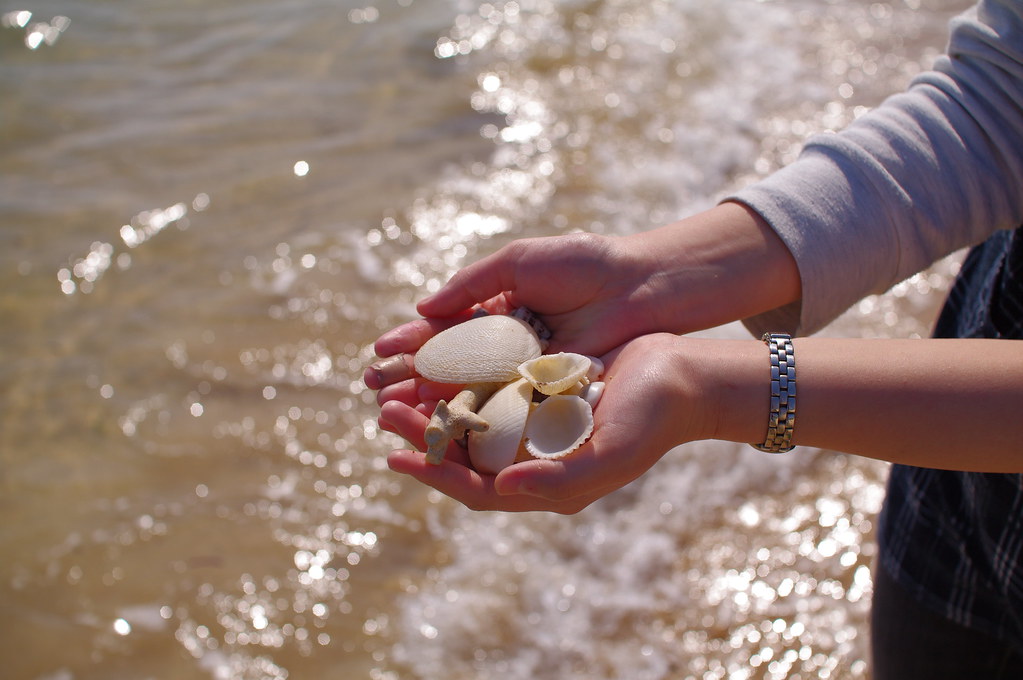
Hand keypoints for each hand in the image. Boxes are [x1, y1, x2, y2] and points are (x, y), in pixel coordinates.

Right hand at [363, 231, 664, 394]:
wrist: (640, 285)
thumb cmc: (582, 264)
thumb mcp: (518, 263)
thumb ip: (470, 284)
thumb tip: (421, 307)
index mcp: (497, 309)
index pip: (444, 330)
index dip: (411, 342)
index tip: (379, 353)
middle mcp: (507, 345)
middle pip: (449, 365)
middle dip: (410, 377)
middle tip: (373, 390)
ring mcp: (525, 371)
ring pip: (469, 391)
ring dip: (431, 401)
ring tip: (393, 410)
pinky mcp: (547, 392)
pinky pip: (503, 405)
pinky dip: (472, 414)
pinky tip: (440, 421)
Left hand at [381, 334, 704, 512]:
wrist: (683, 376)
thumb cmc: (652, 419)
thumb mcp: (611, 454)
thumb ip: (558, 480)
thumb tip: (500, 488)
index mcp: (548, 483)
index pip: (478, 489)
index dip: (435, 475)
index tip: (396, 456)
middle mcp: (536, 459)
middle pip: (467, 455)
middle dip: (424, 437)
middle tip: (385, 414)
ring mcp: (537, 426)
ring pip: (473, 423)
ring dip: (436, 409)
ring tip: (399, 391)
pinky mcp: (540, 393)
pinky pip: (491, 390)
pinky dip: (463, 381)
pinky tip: (439, 363)